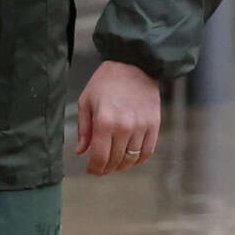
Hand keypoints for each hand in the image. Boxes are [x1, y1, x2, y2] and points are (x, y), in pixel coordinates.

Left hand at [76, 60, 163, 177]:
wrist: (134, 63)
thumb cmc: (106, 81)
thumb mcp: (86, 101)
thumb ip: (83, 129)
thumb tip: (80, 152)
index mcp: (104, 121)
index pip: (99, 157)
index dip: (95, 169)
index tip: (92, 171)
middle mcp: (124, 127)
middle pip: (115, 161)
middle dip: (107, 168)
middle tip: (102, 169)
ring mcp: (141, 127)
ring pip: (132, 159)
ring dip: (122, 166)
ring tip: (115, 164)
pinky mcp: (154, 125)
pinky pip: (147, 151)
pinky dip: (139, 159)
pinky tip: (131, 159)